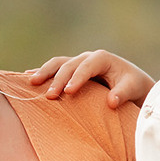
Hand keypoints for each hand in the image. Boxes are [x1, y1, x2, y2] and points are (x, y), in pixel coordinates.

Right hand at [26, 49, 154, 107]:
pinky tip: (26, 78)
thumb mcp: (132, 88)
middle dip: (57, 79)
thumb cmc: (133, 85)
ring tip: (31, 83)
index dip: (77, 78)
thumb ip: (123, 93)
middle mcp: (87, 58)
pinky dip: (42, 73)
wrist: (131, 82)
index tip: (68, 92)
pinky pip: (54, 69)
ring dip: (44, 73)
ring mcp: (77, 62)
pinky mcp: (71, 70)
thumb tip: (111, 102)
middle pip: (68, 65)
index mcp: (102, 58)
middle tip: (50, 95)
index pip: (86, 67)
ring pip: (57, 63)